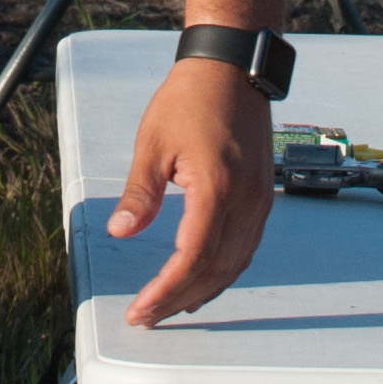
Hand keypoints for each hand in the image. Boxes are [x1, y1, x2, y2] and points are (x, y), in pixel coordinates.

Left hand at [112, 57, 277, 325]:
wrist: (231, 68)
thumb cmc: (191, 98)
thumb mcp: (153, 143)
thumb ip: (139, 193)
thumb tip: (120, 231)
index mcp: (216, 187)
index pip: (192, 257)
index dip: (165, 290)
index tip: (141, 309)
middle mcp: (245, 200)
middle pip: (215, 269)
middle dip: (179, 298)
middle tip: (148, 316)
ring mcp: (258, 200)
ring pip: (235, 264)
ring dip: (203, 290)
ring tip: (171, 306)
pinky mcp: (262, 196)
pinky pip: (246, 247)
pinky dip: (223, 271)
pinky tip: (203, 279)